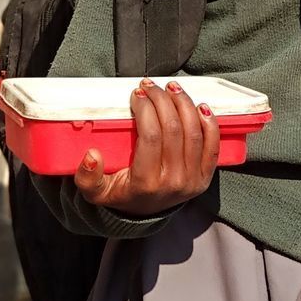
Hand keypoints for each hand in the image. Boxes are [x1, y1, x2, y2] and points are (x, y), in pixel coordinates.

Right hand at [73, 78, 220, 216]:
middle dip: (162, 100)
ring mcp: (192, 180)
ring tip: (172, 88)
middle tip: (151, 86)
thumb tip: (92, 155)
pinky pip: (212, 145)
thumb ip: (87, 177)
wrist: (145, 214)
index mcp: (146, 183)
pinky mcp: (205, 176)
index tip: (137, 94)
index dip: (146, 109)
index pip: (151, 136)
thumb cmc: (121, 195)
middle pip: (173, 129)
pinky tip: (199, 106)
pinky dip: (209, 123)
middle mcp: (173, 182)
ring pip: (193, 132)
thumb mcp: (96, 192)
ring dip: (184, 104)